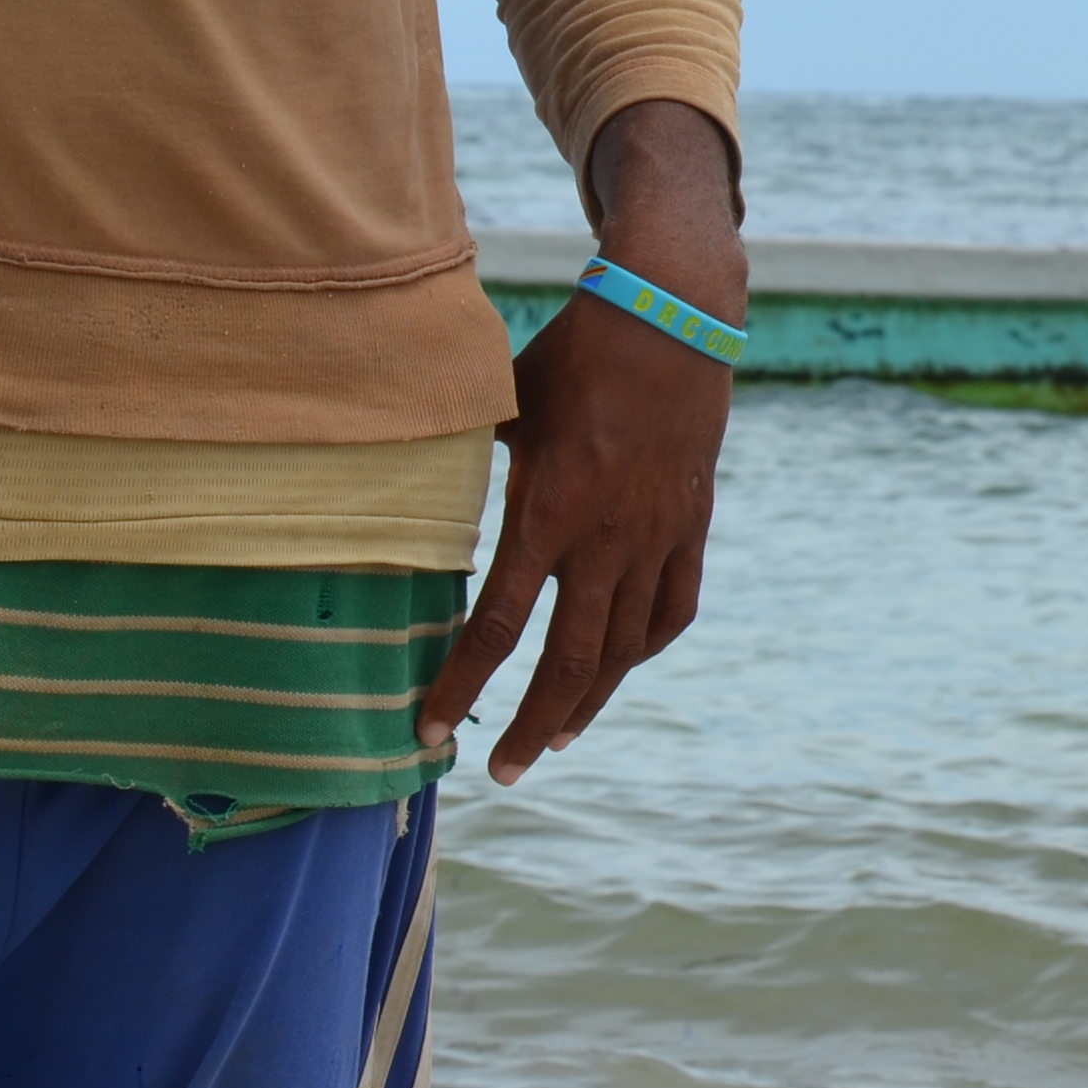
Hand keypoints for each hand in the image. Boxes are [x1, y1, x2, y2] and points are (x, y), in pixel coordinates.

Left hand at [418, 100, 739, 786]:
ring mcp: (657, 535)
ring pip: (624, 649)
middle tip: (501, 772)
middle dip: (531, 727)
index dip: (460, 686)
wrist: (672, 314)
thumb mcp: (503, 400)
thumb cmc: (573, 351)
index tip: (429, 731)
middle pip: (569, 662)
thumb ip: (459, 454)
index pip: (498, 625)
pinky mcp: (691, 525)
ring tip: (556, 740)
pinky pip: (673, 609)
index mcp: (550, 509)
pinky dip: (645, 649)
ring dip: (587, 703)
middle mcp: (607, 536)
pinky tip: (620, 668)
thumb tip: (397, 481)